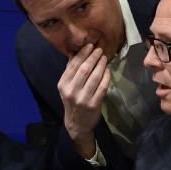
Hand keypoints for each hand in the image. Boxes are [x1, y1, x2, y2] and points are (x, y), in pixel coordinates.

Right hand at [58, 44, 110, 158]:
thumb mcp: (66, 87)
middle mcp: (71, 91)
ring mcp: (82, 99)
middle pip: (84, 69)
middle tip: (99, 50)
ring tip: (104, 58)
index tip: (90, 46)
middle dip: (93, 57)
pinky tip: (107, 71)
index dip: (83, 54)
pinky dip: (106, 77)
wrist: (77, 123)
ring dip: (101, 65)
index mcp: (63, 84)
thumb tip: (75, 52)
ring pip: (94, 77)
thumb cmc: (72, 101)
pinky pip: (102, 87)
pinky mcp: (93, 105)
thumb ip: (70, 71)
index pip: (73, 65)